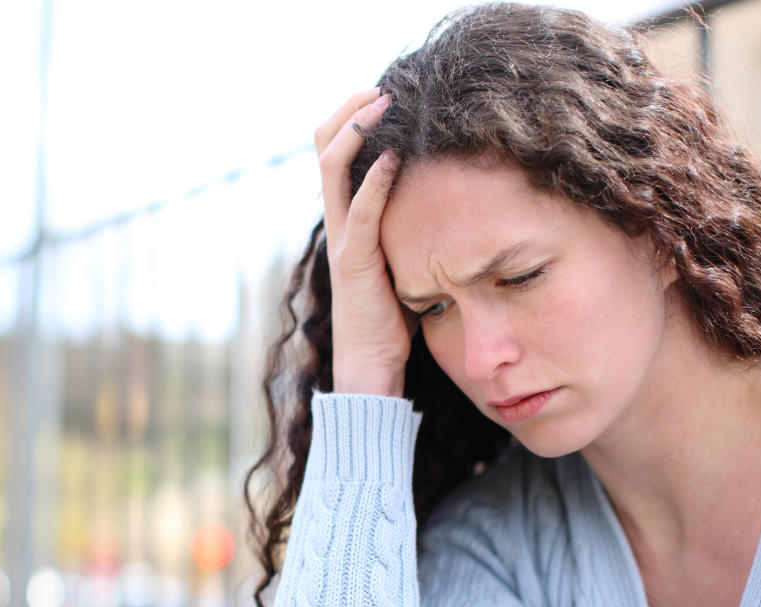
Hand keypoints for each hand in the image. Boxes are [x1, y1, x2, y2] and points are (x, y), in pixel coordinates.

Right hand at [315, 89, 411, 396]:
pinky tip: (396, 156)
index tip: (382, 95)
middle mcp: (337, 221)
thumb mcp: (399, 259)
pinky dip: (375, 180)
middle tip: (381, 88)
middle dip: (349, 110)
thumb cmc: (390, 318)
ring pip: (332, 167)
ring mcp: (343, 239)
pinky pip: (360, 212)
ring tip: (383, 104)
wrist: (371, 365)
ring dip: (357, 129)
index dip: (351, 117)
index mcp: (346, 217)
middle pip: (323, 146)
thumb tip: (437, 202)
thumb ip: (402, 229)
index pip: (334, 151)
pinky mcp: (355, 262)